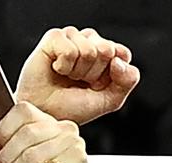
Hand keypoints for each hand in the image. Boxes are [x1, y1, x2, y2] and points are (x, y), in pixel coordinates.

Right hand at [15, 27, 139, 125]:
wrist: (43, 115)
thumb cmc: (69, 108)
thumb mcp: (109, 100)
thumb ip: (128, 81)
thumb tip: (119, 61)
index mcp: (104, 55)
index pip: (122, 53)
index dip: (111, 74)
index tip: (95, 86)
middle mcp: (88, 43)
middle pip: (107, 49)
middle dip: (93, 73)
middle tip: (78, 82)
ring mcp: (71, 38)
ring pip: (88, 49)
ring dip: (77, 71)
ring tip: (65, 77)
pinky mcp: (53, 38)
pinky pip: (70, 49)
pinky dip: (64, 66)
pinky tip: (56, 69)